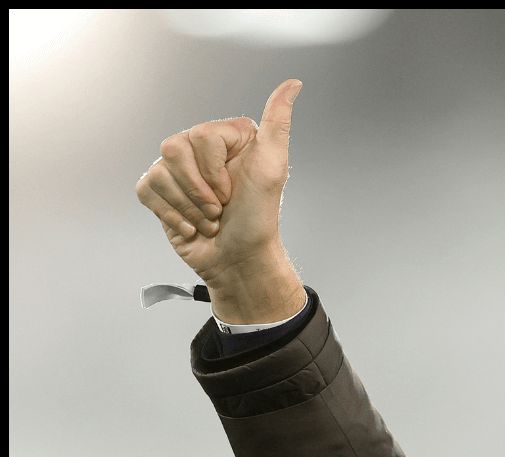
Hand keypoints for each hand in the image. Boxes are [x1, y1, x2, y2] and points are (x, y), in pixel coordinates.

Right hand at [135, 79, 303, 317]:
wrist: (239, 260)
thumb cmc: (259, 217)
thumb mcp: (273, 166)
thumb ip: (278, 122)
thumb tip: (293, 84)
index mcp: (228, 136)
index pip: (200, 136)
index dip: (215, 171)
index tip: (234, 191)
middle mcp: (200, 148)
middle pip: (173, 148)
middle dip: (200, 189)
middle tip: (222, 207)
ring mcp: (178, 170)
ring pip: (159, 171)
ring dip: (188, 206)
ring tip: (210, 218)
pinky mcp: (159, 191)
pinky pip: (146, 190)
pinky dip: (171, 214)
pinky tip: (192, 226)